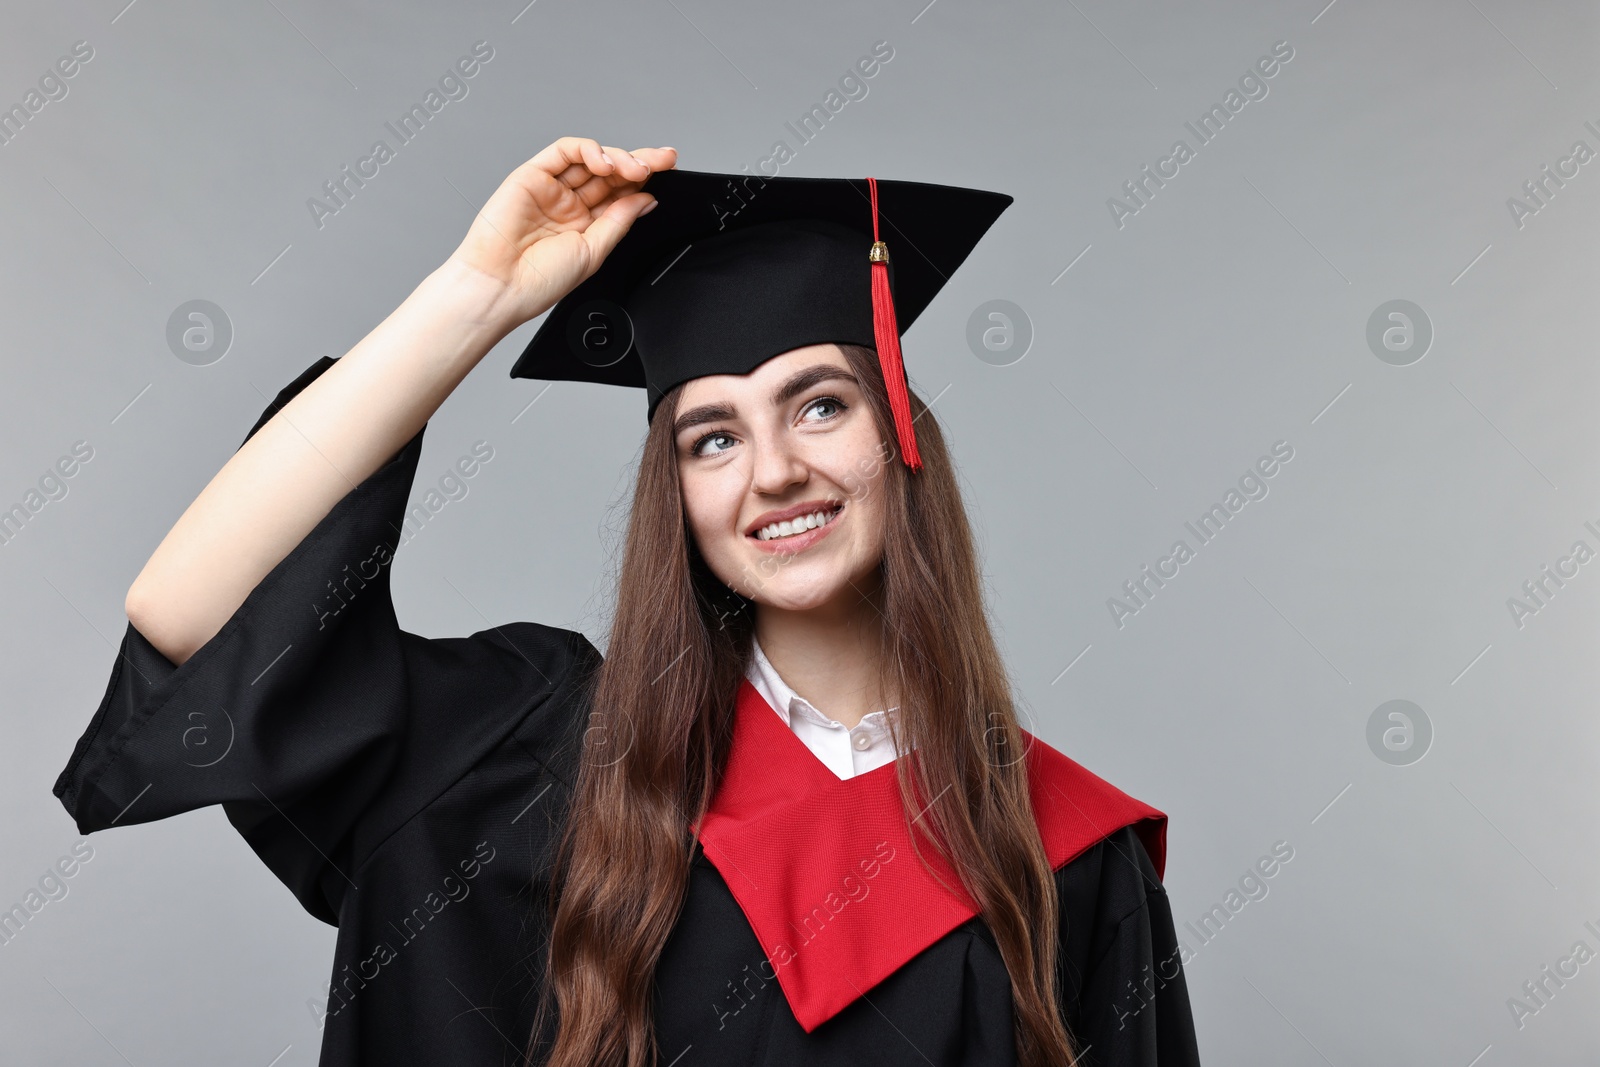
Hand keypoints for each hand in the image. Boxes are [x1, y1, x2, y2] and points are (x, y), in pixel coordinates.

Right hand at [446, 137, 676, 327]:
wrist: (501, 286)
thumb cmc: (539, 280)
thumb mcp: (594, 251)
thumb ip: (619, 221)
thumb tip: (646, 198)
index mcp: (585, 225)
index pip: (620, 195)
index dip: (645, 181)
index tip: (670, 172)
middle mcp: (569, 205)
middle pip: (610, 174)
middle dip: (640, 163)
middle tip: (664, 161)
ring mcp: (551, 188)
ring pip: (590, 159)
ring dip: (618, 157)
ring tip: (636, 167)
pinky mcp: (532, 175)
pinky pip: (564, 151)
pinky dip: (588, 150)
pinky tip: (604, 162)